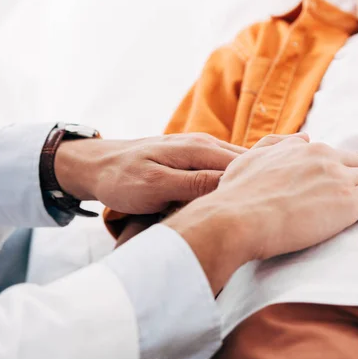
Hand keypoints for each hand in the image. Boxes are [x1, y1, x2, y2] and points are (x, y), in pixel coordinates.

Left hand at [54, 133, 245, 213]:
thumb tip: (230, 185)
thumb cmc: (122, 179)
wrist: (97, 165)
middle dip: (255, 185)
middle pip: (246, 163)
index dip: (255, 187)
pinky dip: (230, 184)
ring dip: (244, 185)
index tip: (259, 212)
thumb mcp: (156, 186)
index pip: (243, 165)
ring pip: (236, 167)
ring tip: (251, 210)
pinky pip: (223, 170)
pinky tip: (231, 202)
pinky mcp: (195, 158)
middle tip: (260, 214)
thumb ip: (193, 184)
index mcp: (200, 148)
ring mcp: (201, 149)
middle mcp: (206, 144)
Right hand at [164, 134, 357, 293]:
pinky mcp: (348, 203)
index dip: (357, 160)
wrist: (238, 218)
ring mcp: (339, 180)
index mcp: (303, 151)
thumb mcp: (252, 160)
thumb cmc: (238, 195)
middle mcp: (325, 159)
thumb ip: (277, 146)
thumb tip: (303, 138)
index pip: (338, 155)